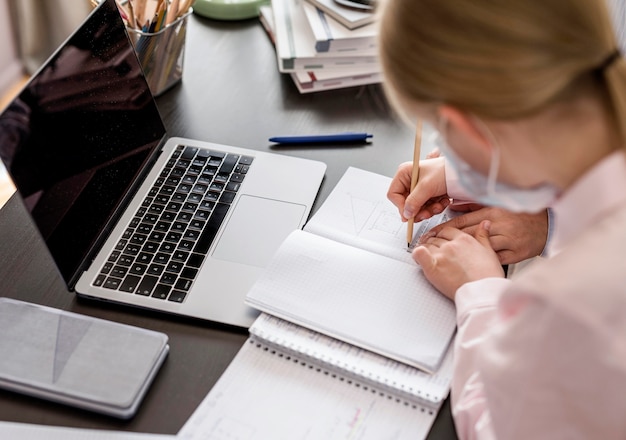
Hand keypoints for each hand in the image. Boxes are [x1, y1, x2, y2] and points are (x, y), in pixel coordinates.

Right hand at [387, 157, 449, 222]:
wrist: (462, 173)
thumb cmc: (445, 171)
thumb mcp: (426, 186)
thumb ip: (414, 201)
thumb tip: (406, 214)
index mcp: (404, 173)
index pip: (394, 194)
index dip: (401, 205)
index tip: (410, 214)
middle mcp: (410, 181)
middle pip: (406, 203)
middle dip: (418, 209)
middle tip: (427, 213)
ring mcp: (419, 188)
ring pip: (417, 207)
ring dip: (428, 209)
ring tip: (438, 205)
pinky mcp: (428, 194)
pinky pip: (426, 207)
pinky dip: (435, 207)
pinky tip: (443, 201)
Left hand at [414, 221, 504, 299]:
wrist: (483, 291)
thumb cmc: (487, 275)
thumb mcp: (489, 251)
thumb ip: (483, 236)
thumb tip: (485, 224)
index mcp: (464, 239)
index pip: (447, 231)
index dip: (442, 236)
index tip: (441, 240)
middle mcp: (451, 245)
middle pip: (436, 238)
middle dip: (434, 243)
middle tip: (434, 250)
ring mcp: (441, 255)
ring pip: (427, 245)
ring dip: (426, 250)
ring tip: (428, 257)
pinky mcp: (433, 267)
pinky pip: (419, 254)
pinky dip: (416, 254)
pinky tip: (418, 257)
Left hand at [421, 204, 547, 264]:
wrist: (550, 225)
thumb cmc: (521, 214)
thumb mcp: (498, 205)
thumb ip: (475, 206)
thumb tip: (453, 205)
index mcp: (492, 212)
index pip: (460, 222)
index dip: (442, 229)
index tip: (429, 235)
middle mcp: (499, 227)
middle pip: (466, 236)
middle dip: (446, 243)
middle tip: (430, 247)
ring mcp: (507, 242)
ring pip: (478, 250)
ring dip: (461, 255)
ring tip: (445, 259)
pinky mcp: (515, 254)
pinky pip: (494, 260)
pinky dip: (481, 263)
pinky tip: (469, 266)